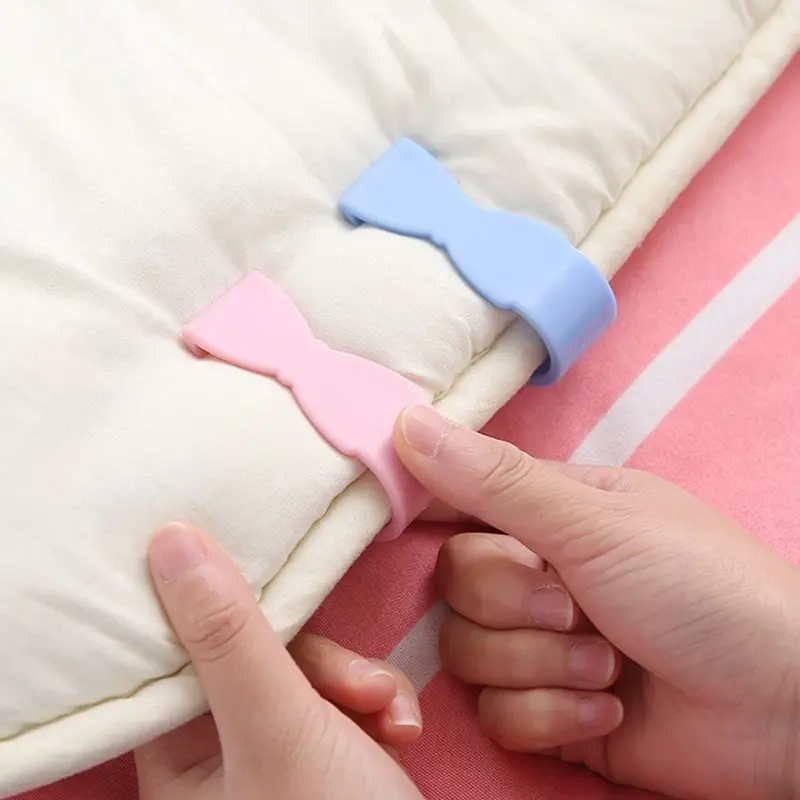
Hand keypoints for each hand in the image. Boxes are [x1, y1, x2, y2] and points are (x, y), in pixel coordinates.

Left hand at [134, 525, 422, 799]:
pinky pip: (344, 691)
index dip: (220, 604)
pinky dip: (379, 701)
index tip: (257, 561)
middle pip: (261, 651)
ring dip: (361, 682)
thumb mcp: (278, 729)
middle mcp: (219, 752)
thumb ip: (230, 637)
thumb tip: (168, 540)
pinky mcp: (327, 745)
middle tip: (356, 691)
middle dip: (323, 664)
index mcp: (176, 756)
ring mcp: (277, 748)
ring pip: (310, 665)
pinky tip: (402, 730)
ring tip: (390, 719)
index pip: (181, 647)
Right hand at [395, 405, 799, 799]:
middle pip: (454, 584)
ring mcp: (541, 644)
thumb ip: (495, 480)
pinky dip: (554, 714)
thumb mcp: (595, 523)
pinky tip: (612, 705)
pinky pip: (497, 714)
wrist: (783, 711)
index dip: (428, 510)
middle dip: (514, 605)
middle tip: (577, 607)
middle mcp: (539, 573)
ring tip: (611, 664)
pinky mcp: (549, 710)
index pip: (458, 498)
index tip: (409, 523)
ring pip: (466, 653)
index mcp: (550, 513)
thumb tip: (408, 420)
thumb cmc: (701, 590)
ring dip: (542, 664)